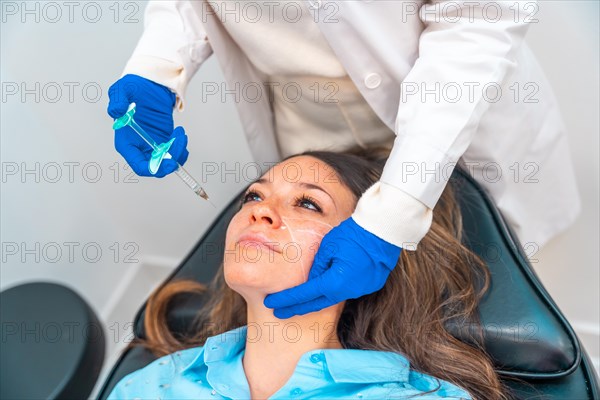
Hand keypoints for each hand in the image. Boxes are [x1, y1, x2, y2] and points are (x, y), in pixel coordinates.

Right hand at [107, 74, 187, 176]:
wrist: (147, 85)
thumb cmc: (132, 90)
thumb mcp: (122, 89)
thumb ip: (117, 100)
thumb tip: (117, 111)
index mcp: (126, 143)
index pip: (139, 166)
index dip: (154, 168)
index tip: (168, 162)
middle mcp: (139, 149)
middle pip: (157, 168)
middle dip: (171, 160)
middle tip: (179, 142)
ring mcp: (153, 147)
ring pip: (168, 162)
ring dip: (179, 152)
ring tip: (180, 133)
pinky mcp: (164, 142)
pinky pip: (175, 154)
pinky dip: (181, 148)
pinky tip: (180, 134)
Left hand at [263, 217, 401, 318]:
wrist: (384, 230)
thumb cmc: (354, 234)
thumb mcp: (328, 247)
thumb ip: (317, 267)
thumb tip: (311, 280)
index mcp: (335, 282)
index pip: (304, 294)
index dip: (286, 300)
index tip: (272, 303)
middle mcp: (348, 291)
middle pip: (317, 304)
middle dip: (296, 308)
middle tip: (279, 311)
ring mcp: (361, 290)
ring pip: (333, 297)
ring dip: (316, 299)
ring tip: (299, 301)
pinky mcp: (370, 285)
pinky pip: (347, 290)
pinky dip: (334, 290)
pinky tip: (327, 288)